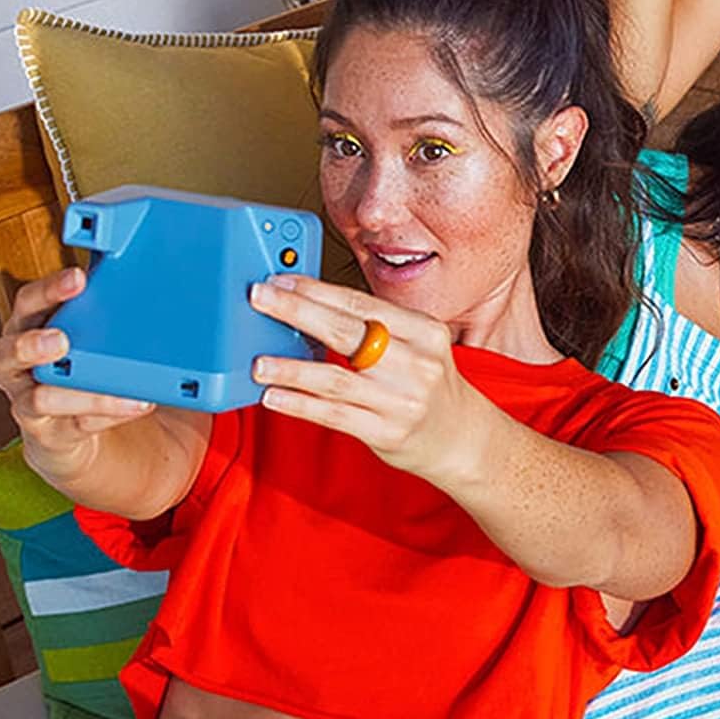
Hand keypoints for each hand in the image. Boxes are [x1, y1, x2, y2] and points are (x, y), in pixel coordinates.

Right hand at [0, 266, 155, 491]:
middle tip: (62, 340)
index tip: (78, 278)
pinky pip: (76, 425)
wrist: (76, 434)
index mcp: (30, 331)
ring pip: (41, 398)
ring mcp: (29, 403)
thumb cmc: (86, 373)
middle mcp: (20, 366)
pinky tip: (135, 404)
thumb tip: (159, 288)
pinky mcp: (50, 435)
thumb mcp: (94, 341)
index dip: (49, 290)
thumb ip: (109, 319)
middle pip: (11, 351)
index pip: (28, 303)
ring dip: (80, 391)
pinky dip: (107, 414)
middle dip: (34, 344)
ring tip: (115, 384)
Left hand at [248, 275, 470, 484]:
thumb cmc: (427, 384)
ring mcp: (402, 400)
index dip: (316, 290)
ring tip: (259, 362)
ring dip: (291, 368)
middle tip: (260, 299)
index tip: (281, 281)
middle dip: (297, 311)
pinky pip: (333, 415)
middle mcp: (418, 363)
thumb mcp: (417, 346)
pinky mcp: (386, 432)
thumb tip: (309, 305)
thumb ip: (375, 327)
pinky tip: (274, 396)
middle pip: (347, 332)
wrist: (460, 437)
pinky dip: (299, 404)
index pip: (361, 304)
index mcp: (425, 331)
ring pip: (336, 378)